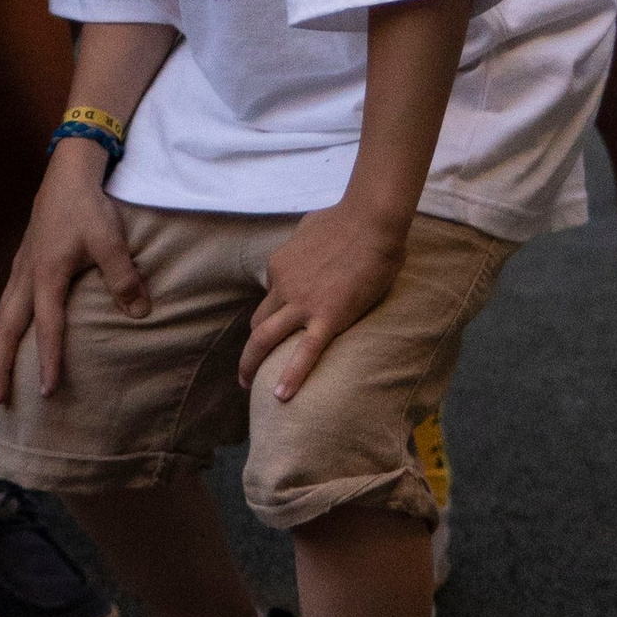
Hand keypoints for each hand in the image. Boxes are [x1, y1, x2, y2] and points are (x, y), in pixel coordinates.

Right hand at [0, 138, 151, 406]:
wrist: (70, 168)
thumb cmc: (89, 205)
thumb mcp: (111, 242)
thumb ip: (124, 279)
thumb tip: (140, 314)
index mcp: (46, 275)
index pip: (48, 328)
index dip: (49, 361)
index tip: (48, 392)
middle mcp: (27, 275)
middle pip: (7, 329)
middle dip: (0, 365)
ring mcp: (22, 265)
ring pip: (3, 315)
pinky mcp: (25, 257)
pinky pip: (8, 300)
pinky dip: (5, 324)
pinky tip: (11, 332)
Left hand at [240, 198, 408, 402]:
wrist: (371, 222)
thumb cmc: (347, 220)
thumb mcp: (309, 228)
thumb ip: (302, 245)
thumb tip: (308, 248)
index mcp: (280, 265)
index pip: (270, 296)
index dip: (275, 312)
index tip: (283, 327)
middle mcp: (283, 285)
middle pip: (258, 323)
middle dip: (250, 348)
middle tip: (245, 369)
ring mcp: (303, 303)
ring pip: (265, 338)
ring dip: (251, 363)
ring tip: (246, 384)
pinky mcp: (328, 317)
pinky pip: (305, 352)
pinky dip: (291, 376)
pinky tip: (282, 396)